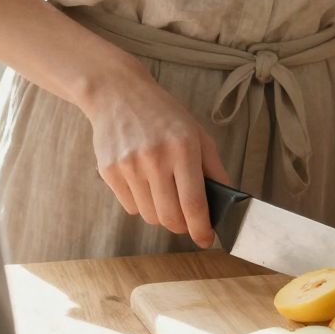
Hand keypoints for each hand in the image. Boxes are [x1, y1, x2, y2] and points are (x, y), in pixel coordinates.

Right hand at [83, 60, 229, 245]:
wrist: (118, 93)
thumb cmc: (163, 114)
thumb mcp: (197, 133)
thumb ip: (213, 168)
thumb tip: (225, 201)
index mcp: (183, 148)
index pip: (194, 203)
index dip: (201, 228)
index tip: (206, 239)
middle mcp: (155, 158)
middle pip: (170, 217)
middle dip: (182, 227)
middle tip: (187, 221)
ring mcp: (128, 166)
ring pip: (149, 215)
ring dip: (162, 215)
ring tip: (165, 194)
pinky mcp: (108, 172)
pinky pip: (130, 207)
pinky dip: (142, 204)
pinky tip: (144, 183)